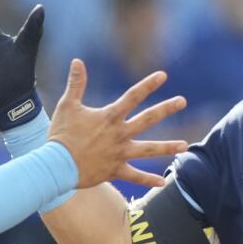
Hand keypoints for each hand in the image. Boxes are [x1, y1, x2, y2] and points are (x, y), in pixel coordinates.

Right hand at [47, 59, 186, 187]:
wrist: (56, 165)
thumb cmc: (61, 134)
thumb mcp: (67, 105)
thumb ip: (76, 83)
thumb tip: (77, 61)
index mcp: (110, 117)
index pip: (133, 96)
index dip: (148, 85)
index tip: (163, 75)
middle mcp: (119, 134)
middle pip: (148, 119)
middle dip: (166, 109)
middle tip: (182, 101)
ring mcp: (119, 153)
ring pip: (149, 150)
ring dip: (168, 147)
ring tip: (185, 146)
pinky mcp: (115, 170)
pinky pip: (135, 176)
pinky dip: (148, 180)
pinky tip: (163, 183)